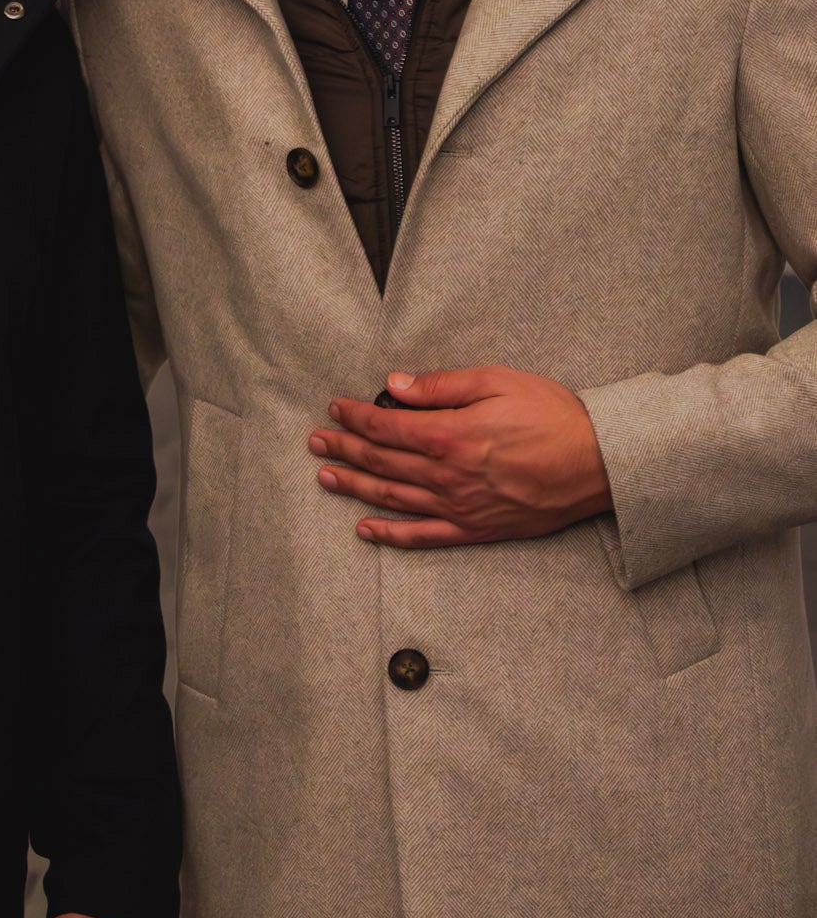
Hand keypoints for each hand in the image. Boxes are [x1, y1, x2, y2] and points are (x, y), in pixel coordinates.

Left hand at [308, 364, 611, 547]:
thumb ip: (441, 386)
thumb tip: (395, 385)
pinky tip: (366, 530)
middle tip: (316, 441)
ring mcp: (460, 507)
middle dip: (345, 448)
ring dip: (356, 487)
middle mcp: (447, 475)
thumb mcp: (496, 381)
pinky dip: (391, 535)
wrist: (600, 462)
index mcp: (450, 435)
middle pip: (382, 462)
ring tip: (326, 477)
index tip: (334, 408)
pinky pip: (424, 536)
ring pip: (393, 498)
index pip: (386, 426)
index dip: (355, 416)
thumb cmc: (552, 414)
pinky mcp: (477, 529)